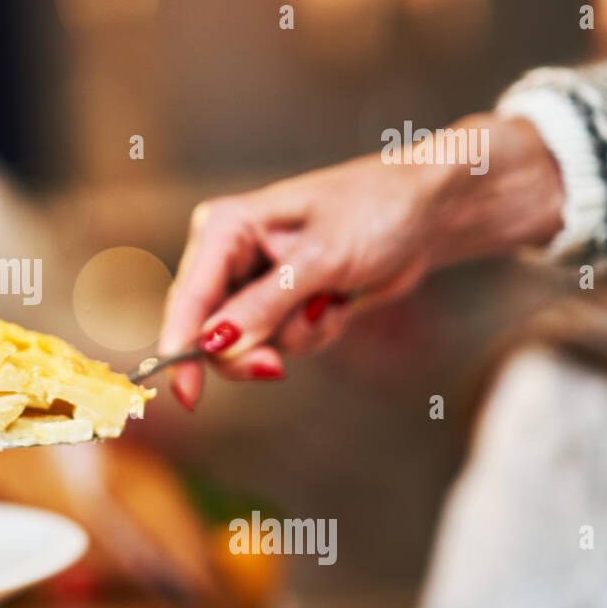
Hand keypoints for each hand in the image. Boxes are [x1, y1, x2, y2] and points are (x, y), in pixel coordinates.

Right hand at [159, 114, 564, 407]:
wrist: (426, 212)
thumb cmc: (375, 211)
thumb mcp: (321, 259)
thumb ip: (265, 304)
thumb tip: (215, 343)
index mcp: (224, 228)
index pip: (189, 298)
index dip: (180, 349)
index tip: (186, 396)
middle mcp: (229, 255)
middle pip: (210, 330)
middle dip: (251, 350)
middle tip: (276, 369)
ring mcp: (253, 281)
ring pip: (248, 344)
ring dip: (295, 337)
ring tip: (330, 302)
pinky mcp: (279, 302)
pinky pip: (279, 343)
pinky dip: (312, 334)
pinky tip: (336, 303)